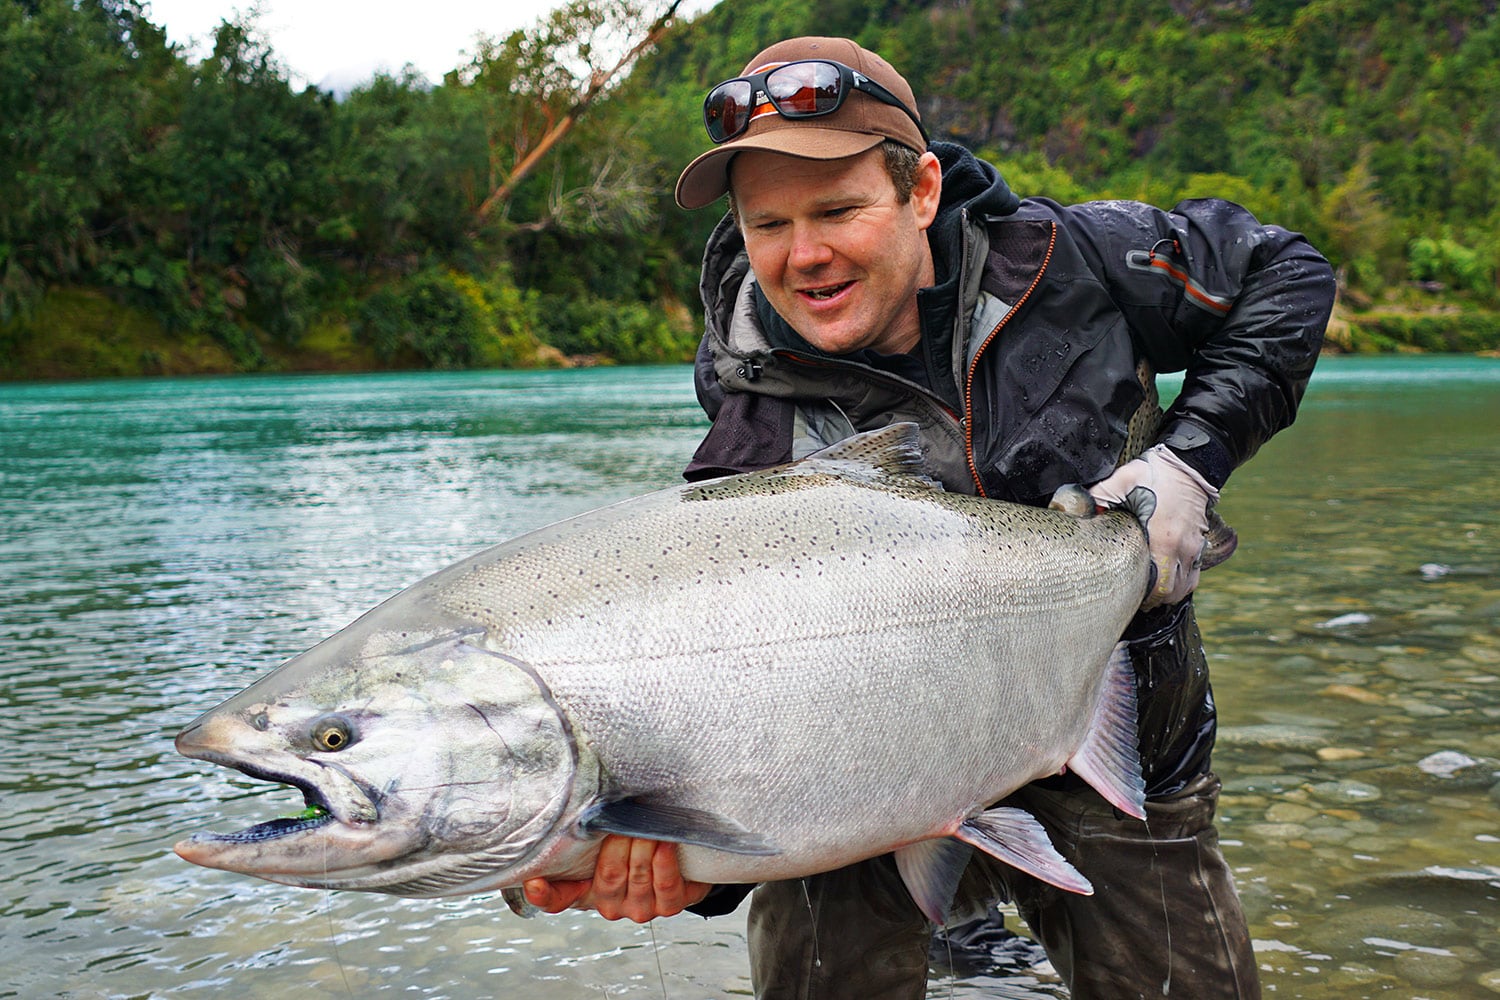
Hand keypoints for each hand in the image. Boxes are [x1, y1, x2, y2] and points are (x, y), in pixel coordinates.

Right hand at [522, 835, 711, 922]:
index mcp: (585, 890)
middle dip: (618, 844)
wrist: (678, 859)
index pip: (555, 899)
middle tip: (622, 820)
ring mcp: (639, 908)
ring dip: (643, 847)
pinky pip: (665, 885)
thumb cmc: (634, 847)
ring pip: (638, 877)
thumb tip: (579, 797)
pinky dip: (665, 861)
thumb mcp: (604, 838)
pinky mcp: (669, 905)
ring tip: (647, 826)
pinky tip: (665, 842)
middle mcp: (609, 904)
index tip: (534, 883)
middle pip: (609, 876)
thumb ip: (588, 828)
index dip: (542, 894)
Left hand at [1088, 444, 1219, 609]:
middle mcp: (1180, 547)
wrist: (1190, 464)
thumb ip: (1097, 499)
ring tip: (1150, 593)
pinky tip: (1166, 579)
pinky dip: (1181, 583)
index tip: (1126, 596)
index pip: (1156, 584)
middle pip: (1170, 592)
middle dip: (1153, 600)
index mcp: (1161, 538)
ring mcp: (1193, 547)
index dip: (1141, 596)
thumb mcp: (1121, 481)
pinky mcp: (1200, 543)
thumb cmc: (1154, 473)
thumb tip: (1072, 512)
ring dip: (1168, 594)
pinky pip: (1194, 574)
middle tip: (1135, 598)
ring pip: (1184, 586)